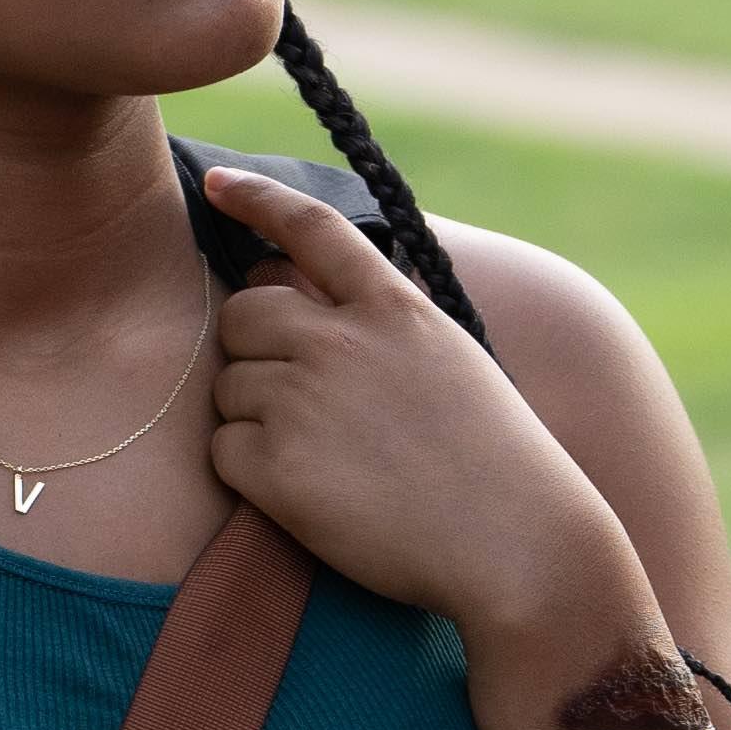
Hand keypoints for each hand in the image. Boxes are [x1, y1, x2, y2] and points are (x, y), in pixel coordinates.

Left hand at [198, 169, 639, 645]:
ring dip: (256, 416)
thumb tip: (300, 297)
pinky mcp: (277, 469)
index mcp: (393, 308)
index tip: (215, 186)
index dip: (257, 199)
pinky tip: (308, 491)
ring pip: (229, 385)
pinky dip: (249, 472)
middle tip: (297, 396)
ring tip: (323, 455)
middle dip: (254, 349)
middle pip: (242, 314)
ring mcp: (304, 402)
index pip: (311, 228)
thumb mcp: (449, 359)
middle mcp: (341, 341)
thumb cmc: (493, 461)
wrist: (514, 543)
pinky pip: (223, 450)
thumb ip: (381, 323)